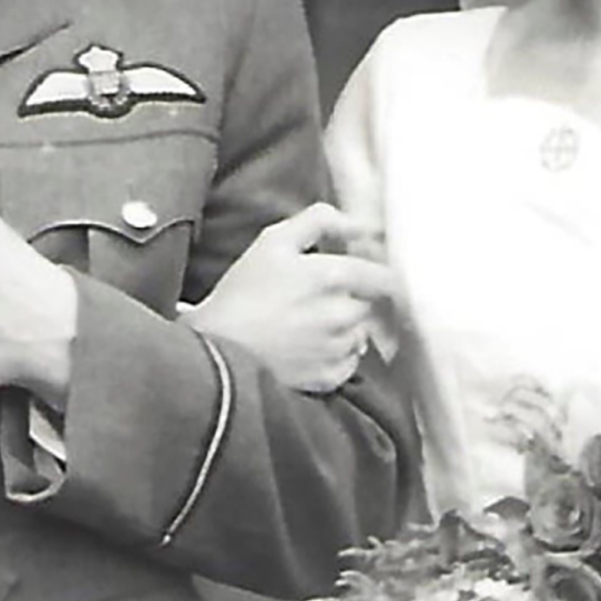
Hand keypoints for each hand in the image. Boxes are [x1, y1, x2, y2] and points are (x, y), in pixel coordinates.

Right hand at [183, 203, 399, 393]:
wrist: (216, 348)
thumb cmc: (243, 291)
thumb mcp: (274, 241)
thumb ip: (320, 221)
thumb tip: (360, 224)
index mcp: (334, 277)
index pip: (385, 277)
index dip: (380, 275)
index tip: (367, 276)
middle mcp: (344, 315)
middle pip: (371, 306)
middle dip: (355, 301)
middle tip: (324, 300)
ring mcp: (337, 350)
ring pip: (361, 336)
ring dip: (347, 330)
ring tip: (312, 326)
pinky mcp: (328, 378)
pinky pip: (349, 365)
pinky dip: (337, 357)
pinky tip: (310, 348)